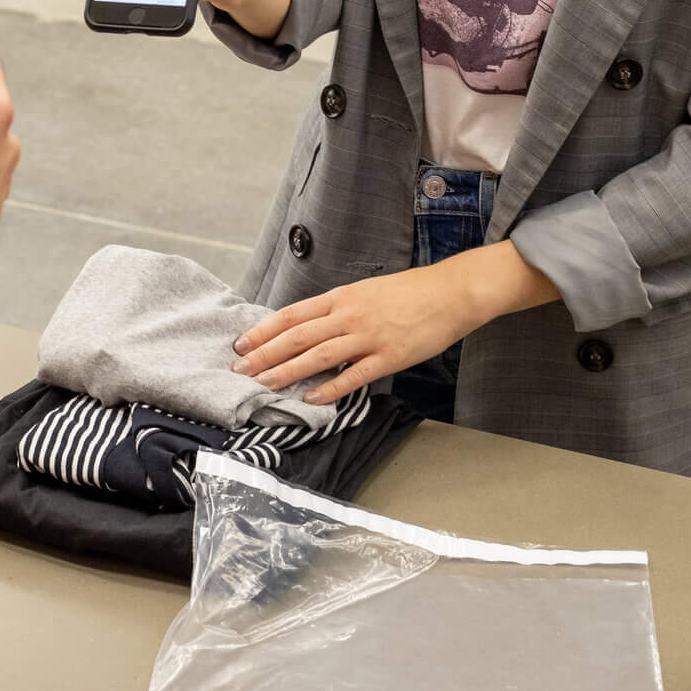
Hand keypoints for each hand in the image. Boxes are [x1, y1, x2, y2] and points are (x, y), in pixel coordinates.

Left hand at [231, 242, 558, 403]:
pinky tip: (312, 397)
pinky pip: (354, 375)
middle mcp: (350, 315)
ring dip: (288, 370)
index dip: (264, 330)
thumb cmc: (408, 293)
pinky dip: (331, 387)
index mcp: (342, 297)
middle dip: (265, 353)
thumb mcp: (366, 293)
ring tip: (264, 383)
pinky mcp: (390, 356)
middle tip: (240, 369)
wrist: (451, 293)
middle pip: (298, 335)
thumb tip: (307, 329)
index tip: (241, 343)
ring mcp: (369, 336)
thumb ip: (338, 311)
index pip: (293, 314)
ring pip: (319, 354)